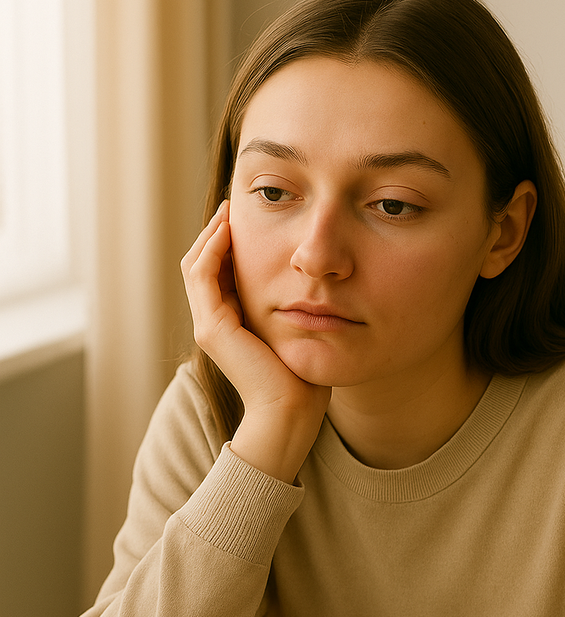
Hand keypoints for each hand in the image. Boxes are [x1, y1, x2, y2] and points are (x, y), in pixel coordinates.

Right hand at [181, 203, 330, 480]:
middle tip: (234, 204)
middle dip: (216, 232)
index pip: (218, 271)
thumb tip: (314, 282)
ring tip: (230, 210)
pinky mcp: (213, 328)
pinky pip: (203, 276)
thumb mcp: (297, 330)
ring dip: (212, 234)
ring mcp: (208, 325)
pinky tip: (229, 230)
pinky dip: (213, 249)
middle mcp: (213, 322)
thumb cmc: (302, 377)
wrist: (292, 411)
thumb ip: (294, 306)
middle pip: (202, 263)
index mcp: (230, 323)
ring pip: (197, 264)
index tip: (246, 216)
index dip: (227, 242)